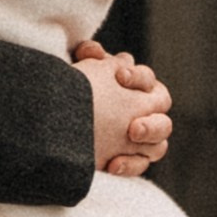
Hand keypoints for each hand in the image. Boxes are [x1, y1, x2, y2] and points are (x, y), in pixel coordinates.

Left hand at [71, 39, 171, 176]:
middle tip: (133, 123)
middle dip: (150, 112)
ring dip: (149, 137)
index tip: (119, 76)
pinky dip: (130, 165)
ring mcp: (140, 136)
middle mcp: (142, 109)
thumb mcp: (80, 69)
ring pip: (160, 140)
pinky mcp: (129, 157)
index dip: (138, 77)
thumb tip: (93, 51)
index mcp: (133, 85)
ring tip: (131, 136)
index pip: (148, 79)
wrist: (54, 121)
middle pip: (162, 108)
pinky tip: (111, 165)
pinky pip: (141, 163)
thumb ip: (89, 56)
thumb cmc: (72, 90)